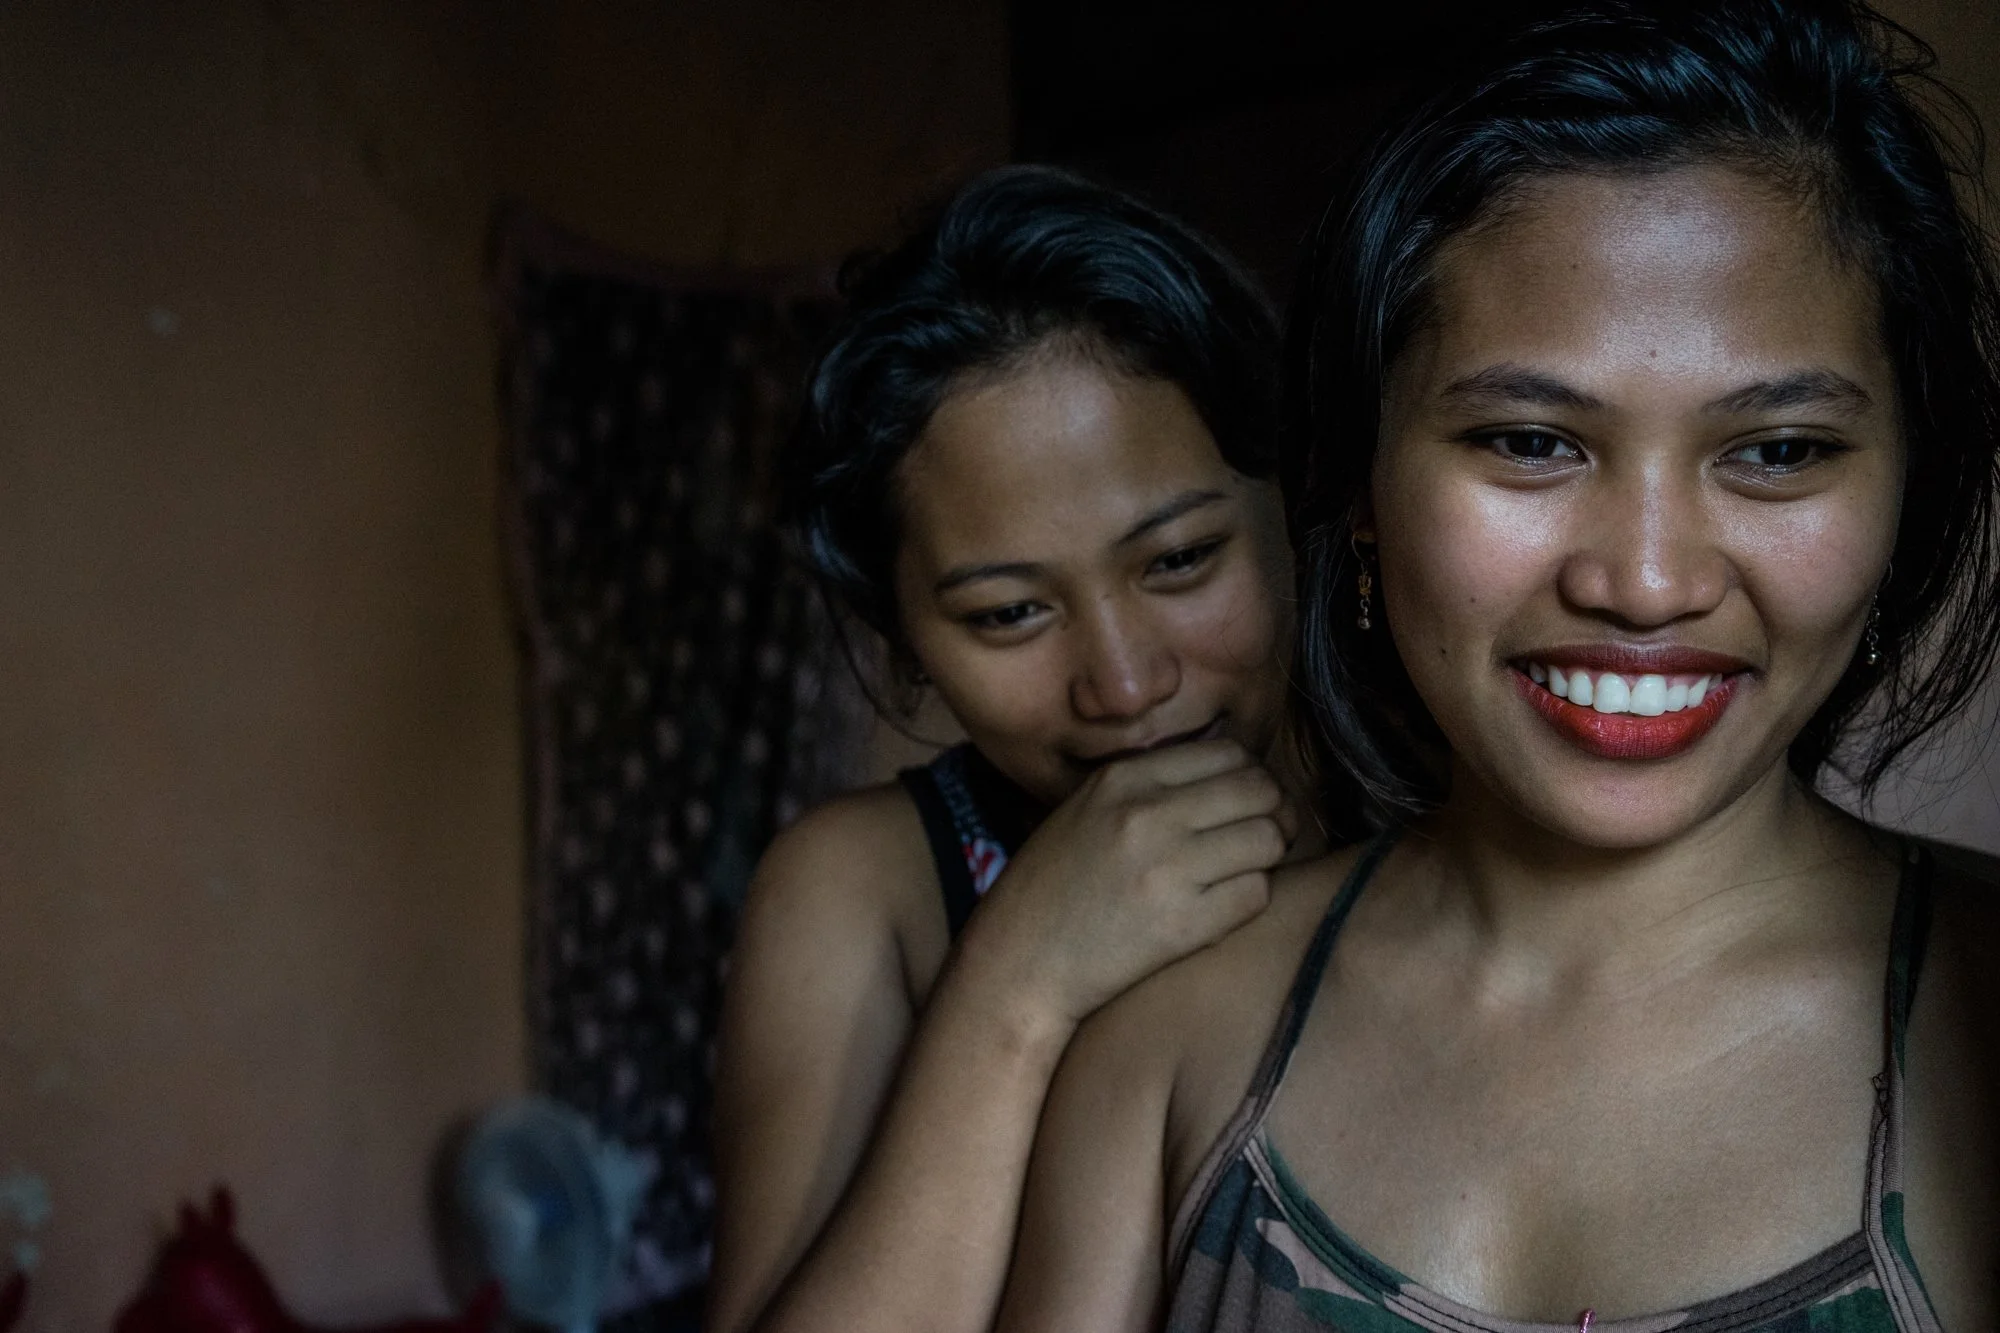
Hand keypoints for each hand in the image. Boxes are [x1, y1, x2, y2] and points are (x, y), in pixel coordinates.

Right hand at [958, 739, 1290, 1033]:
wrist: (1019, 961)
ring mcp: (1168, 869)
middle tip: (1263, 836)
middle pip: (1261, 791)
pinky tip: (1221, 907)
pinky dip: (1249, 898)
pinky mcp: (1183, 924)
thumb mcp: (1087, 809)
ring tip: (1242, 872)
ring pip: (1268, 840)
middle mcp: (1149, 814)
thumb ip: (1150, 786)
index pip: (1230, 753)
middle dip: (1274, 813)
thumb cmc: (1052, 887)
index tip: (1246, 802)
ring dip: (1266, 857)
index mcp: (1125, 778)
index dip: (1252, 777)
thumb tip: (1231, 775)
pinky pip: (1256, 894)